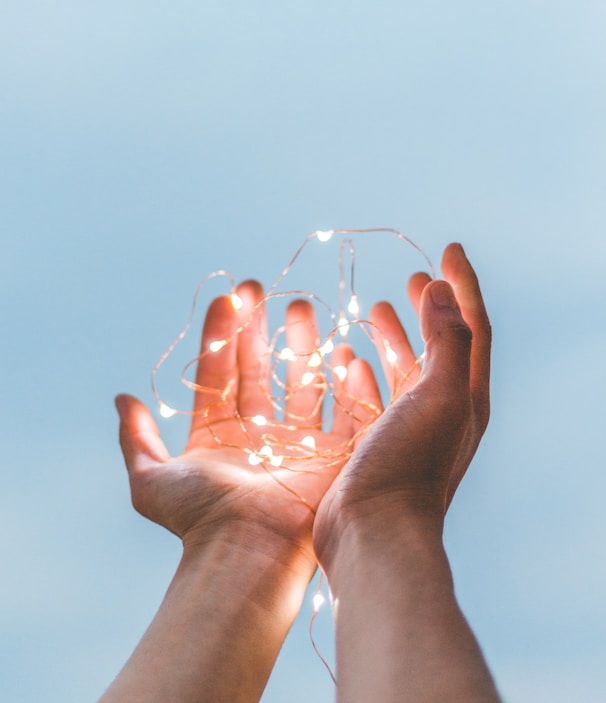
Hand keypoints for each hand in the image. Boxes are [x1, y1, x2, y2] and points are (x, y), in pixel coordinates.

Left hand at [116, 280, 384, 566]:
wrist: (249, 553)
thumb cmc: (201, 519)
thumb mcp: (151, 481)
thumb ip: (135, 439)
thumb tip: (121, 399)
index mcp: (219, 436)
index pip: (221, 373)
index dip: (222, 335)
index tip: (227, 298)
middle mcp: (259, 436)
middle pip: (260, 370)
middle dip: (259, 329)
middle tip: (260, 290)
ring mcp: (297, 444)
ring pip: (301, 383)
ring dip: (300, 345)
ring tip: (300, 307)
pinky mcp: (333, 455)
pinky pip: (344, 412)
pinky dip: (346, 384)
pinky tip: (344, 352)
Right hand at [313, 243, 490, 565]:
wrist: (375, 533)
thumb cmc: (409, 465)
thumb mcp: (441, 396)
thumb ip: (447, 340)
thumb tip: (442, 290)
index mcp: (465, 395)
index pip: (472, 326)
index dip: (463, 284)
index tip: (447, 248)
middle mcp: (441, 411)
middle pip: (439, 345)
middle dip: (429, 308)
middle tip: (412, 277)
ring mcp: (407, 429)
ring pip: (403, 369)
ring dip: (394, 336)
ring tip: (375, 308)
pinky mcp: (375, 444)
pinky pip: (372, 396)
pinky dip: (363, 372)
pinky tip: (347, 359)